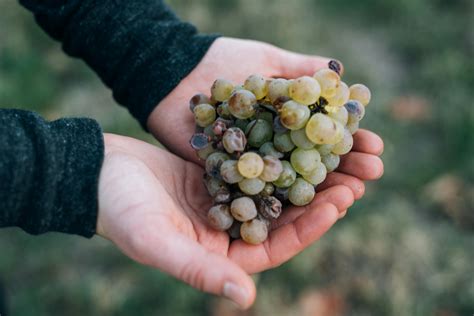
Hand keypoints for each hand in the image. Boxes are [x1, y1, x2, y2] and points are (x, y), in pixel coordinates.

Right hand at [96, 133, 381, 308]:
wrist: (95, 173)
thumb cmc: (120, 211)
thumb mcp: (156, 241)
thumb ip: (199, 269)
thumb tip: (247, 298)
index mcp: (218, 255)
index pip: (274, 248)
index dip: (308, 230)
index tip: (337, 206)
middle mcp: (226, 231)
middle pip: (281, 220)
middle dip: (317, 202)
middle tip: (352, 180)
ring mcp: (223, 202)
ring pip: (272, 192)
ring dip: (303, 177)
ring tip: (336, 159)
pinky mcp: (217, 175)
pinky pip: (255, 166)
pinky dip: (277, 155)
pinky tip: (299, 138)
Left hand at [145, 36, 383, 200]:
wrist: (174, 72)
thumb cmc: (220, 61)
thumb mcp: (265, 59)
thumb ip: (299, 70)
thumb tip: (341, 74)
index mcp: (284, 123)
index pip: (324, 138)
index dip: (350, 143)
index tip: (375, 147)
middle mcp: (271, 148)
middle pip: (312, 166)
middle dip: (344, 171)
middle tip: (373, 175)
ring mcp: (248, 166)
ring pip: (288, 186)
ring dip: (320, 193)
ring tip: (349, 195)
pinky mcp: (224, 179)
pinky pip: (254, 197)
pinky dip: (278, 203)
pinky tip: (303, 209)